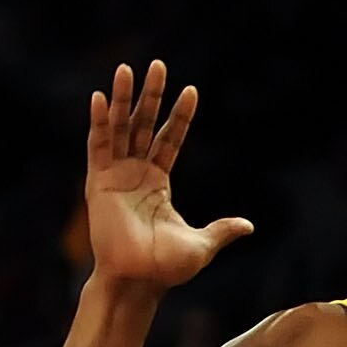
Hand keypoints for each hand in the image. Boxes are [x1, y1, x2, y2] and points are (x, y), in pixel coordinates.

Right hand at [86, 61, 253, 288]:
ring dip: (122, 98)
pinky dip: (99, 122)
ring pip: (119, 127)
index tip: (191, 90)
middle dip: (150, 94)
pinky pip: (97, 145)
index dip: (180, 116)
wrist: (139, 281)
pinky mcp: (97, 182)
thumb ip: (222, 230)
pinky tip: (101, 98)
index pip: (170, 139)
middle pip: (143, 124)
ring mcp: (115, 175)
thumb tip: (248, 226)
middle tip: (157, 64)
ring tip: (126, 68)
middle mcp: (135, 173)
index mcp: (158, 183)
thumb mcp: (203, 244)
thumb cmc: (166, 268)